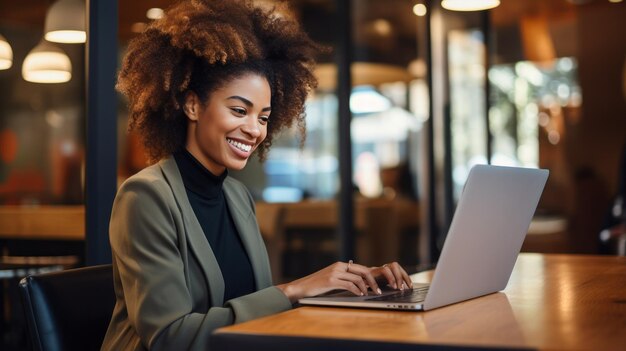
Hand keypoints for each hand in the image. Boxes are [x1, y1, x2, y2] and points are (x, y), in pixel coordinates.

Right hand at [276, 261, 412, 302]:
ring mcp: (335, 272)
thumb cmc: (318, 286)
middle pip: (363, 271)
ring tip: (371, 294)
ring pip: (358, 278)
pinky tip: (360, 295)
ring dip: (367, 287)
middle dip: (374, 281)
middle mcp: (339, 266)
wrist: (301, 287)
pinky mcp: (331, 280)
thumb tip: (361, 284)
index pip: (361, 268)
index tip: (379, 285)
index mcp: (341, 265)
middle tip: (379, 290)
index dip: (372, 277)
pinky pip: (349, 284)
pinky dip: (357, 290)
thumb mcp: (333, 279)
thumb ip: (345, 279)